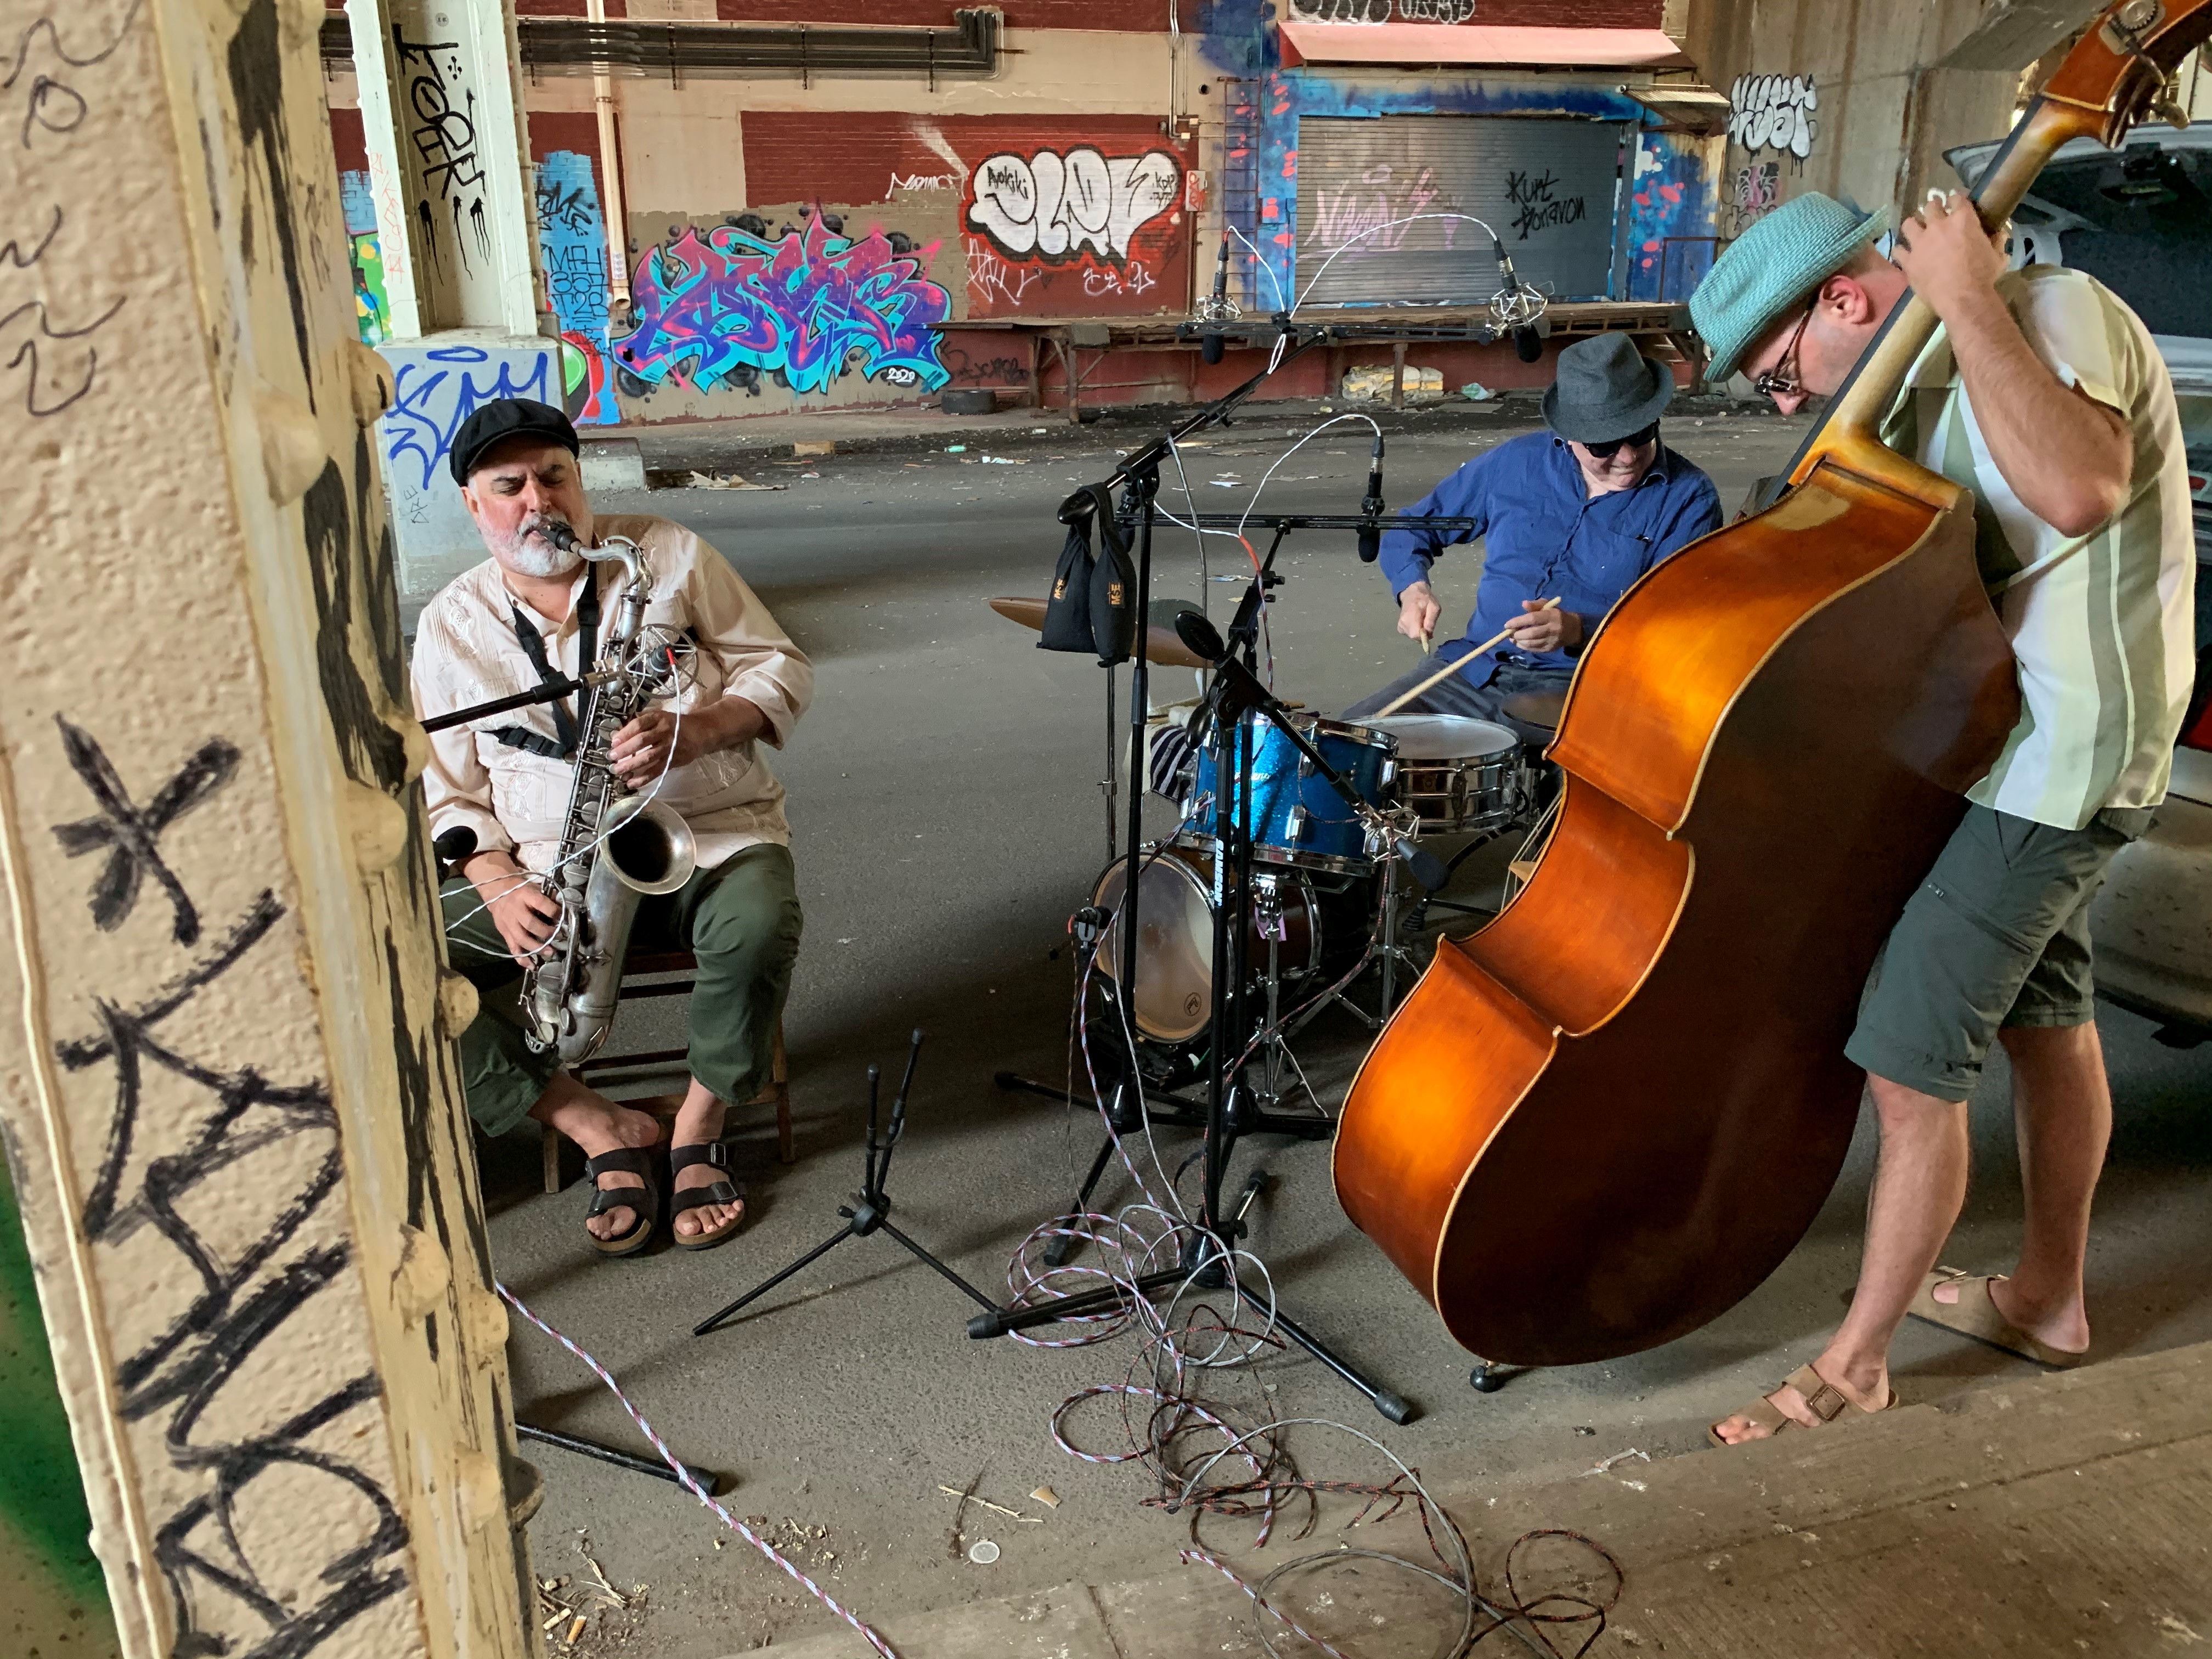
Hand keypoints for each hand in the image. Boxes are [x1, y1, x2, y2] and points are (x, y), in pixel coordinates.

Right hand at [468, 852, 561, 963]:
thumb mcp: (533, 887)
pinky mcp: (504, 933)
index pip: (541, 904)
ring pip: (521, 938)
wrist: (496, 890)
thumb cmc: (519, 889)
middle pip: (531, 924)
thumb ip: (546, 898)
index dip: (553, 912)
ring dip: (537, 948)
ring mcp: (508, 923)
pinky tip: (532, 965)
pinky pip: (512, 948)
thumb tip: (563, 909)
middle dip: (546, 932)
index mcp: (525, 895)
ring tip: (550, 952)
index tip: (564, 917)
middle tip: (559, 937)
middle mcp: (515, 910)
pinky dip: (522, 958)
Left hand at [609, 707, 708, 784]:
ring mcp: (669, 748)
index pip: (639, 724)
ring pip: (648, 757)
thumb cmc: (675, 725)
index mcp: (659, 718)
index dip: (625, 733)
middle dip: (625, 750)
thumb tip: (619, 732)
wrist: (699, 733)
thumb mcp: (659, 716)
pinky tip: (631, 782)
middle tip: (612, 757)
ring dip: (631, 765)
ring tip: (618, 770)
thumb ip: (642, 722)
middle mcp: (664, 732)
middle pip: (642, 741)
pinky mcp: (672, 761)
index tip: (614, 741)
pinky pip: (656, 771)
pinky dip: (643, 778)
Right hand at [1396, 582, 1441, 643]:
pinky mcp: (1400, 628)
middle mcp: (1403, 623)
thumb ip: (1431, 621)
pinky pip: (1409, 634)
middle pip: (1414, 637)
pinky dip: (1415, 631)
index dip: (1424, 637)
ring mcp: (1400, 626)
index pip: (1415, 635)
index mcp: (1411, 616)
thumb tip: (1429, 635)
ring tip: (1422, 620)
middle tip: (1427, 623)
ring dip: (1419, 632)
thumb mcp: (1434, 607)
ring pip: (1412, 637)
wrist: (1412, 593)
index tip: (1429, 631)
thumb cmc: (1425, 599)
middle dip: (1423, 634)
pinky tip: (1417, 622)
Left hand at [1501, 600, 1579, 653]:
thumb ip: (1535, 604)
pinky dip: (1524, 647)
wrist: (1572, 629)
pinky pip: (1534, 649)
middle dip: (1517, 634)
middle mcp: (1552, 629)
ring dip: (1518, 642)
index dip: (1518, 622)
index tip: (1507, 625)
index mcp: (1551, 616)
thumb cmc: (1556, 615)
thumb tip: (1523, 604)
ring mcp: (1551, 641)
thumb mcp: (1548, 606)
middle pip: (1531, 633)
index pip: (1532, 619)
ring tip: (1513, 638)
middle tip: (1510, 633)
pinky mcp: (1550, 649)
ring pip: (1531, 643)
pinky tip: (1519, 643)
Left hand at [1892, 189, 2006, 327]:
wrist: (1963, 298)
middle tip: (1935, 213)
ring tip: (1916, 230)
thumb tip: (2000, 234)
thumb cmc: (1983, 275)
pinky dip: (1901, 251)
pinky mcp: (1908, 261)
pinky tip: (1904, 253)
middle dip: (1933, 207)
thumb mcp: (1997, 256)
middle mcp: (1938, 226)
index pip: (1957, 198)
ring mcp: (1920, 243)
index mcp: (1963, 219)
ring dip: (1913, 225)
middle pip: (1930, 206)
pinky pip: (1898, 250)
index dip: (1956, 199)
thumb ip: (1996, 242)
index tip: (1955, 203)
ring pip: (1909, 223)